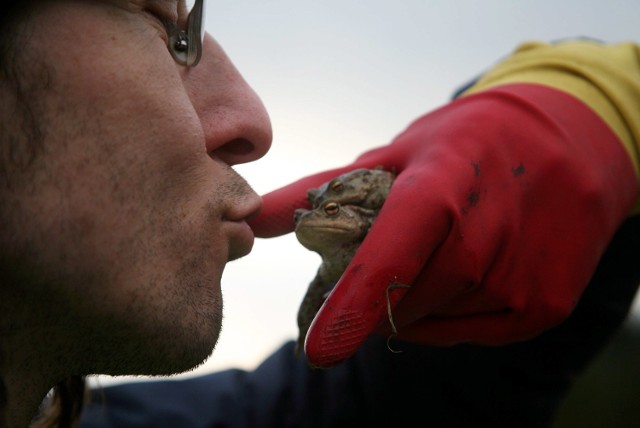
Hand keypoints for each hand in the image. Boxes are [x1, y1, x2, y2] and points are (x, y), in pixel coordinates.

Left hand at [249, 84, 636, 366]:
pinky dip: (448, 311)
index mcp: (442, 187)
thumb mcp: (398, 153)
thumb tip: (254, 218)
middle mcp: (487, 238)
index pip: (391, 259)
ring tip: (435, 251)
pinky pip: (470, 331)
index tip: (317, 349)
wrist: (569, 144)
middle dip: (378, 294)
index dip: (352, 307)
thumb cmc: (467, 145)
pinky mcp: (544, 306)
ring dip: (416, 298)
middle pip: (406, 299)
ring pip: (435, 317)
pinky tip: (460, 271)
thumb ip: (323, 190)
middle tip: (382, 260)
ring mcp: (521, 277)